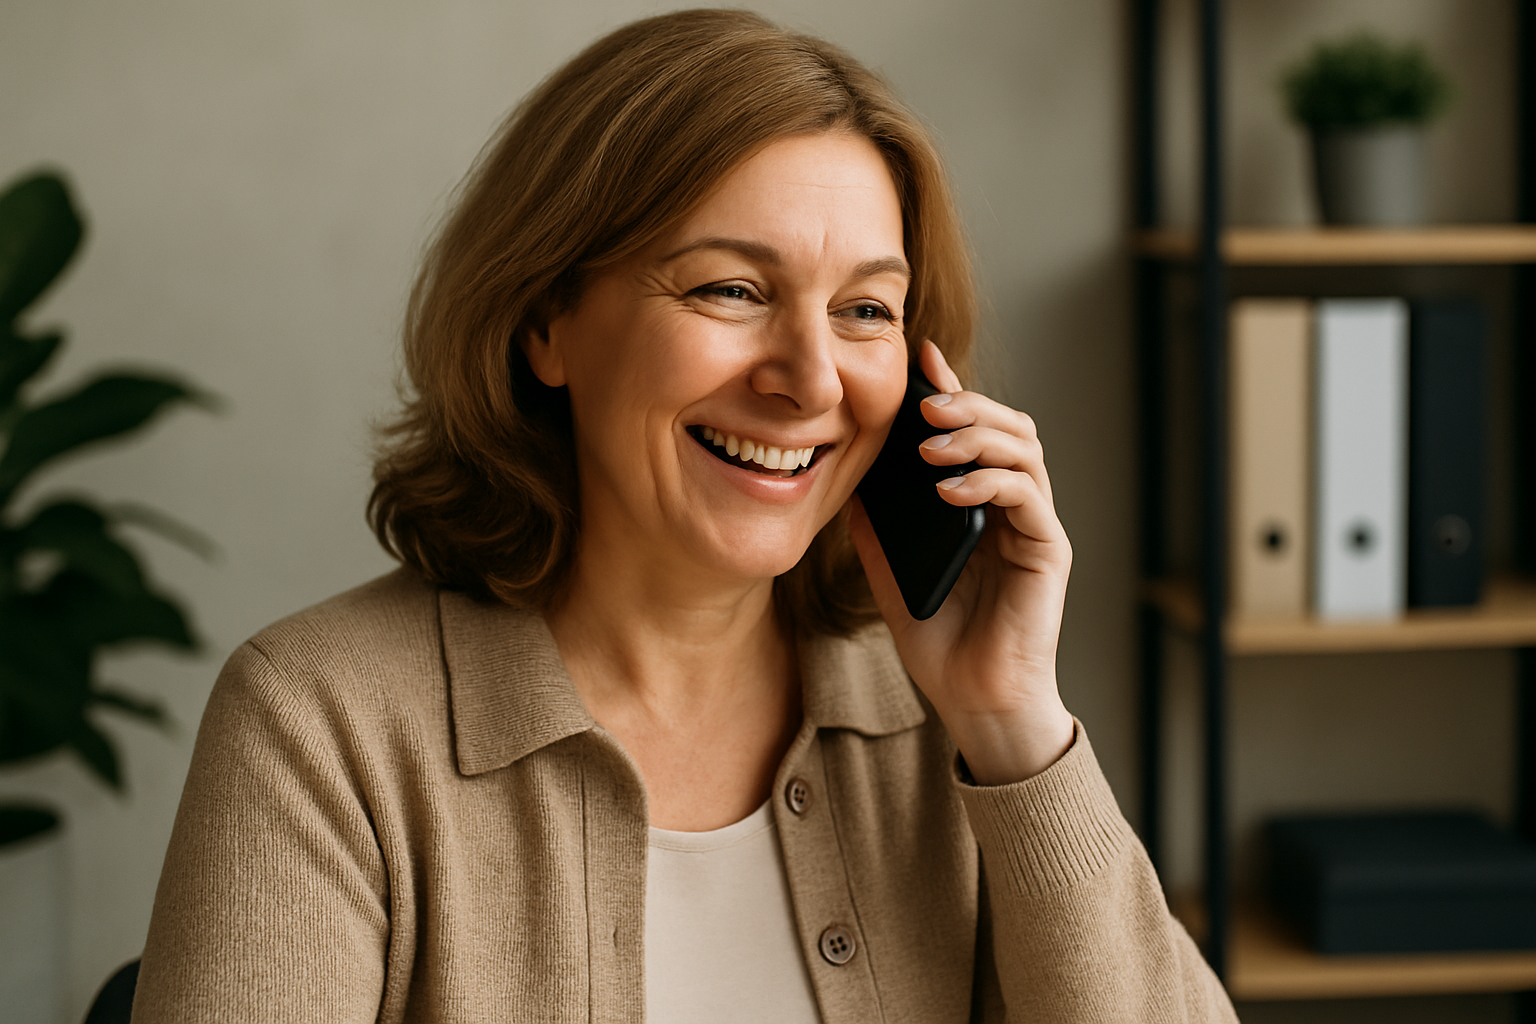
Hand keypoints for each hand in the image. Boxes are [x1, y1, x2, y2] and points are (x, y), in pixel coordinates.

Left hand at [848, 340, 1074, 784]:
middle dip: (966, 404)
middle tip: (925, 403)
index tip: (921, 358)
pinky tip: (951, 490)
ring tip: (932, 445)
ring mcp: (1033, 525)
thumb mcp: (890, 573)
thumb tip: (845, 477)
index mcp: (978, 503)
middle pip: (1006, 425)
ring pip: (1024, 448)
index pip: (971, 431)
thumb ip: (876, 527)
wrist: (972, 700)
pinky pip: (1027, 495)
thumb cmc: (940, 641)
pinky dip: (990, 481)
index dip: (950, 391)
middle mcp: (1011, 506)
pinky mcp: (1047, 549)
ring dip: (977, 435)